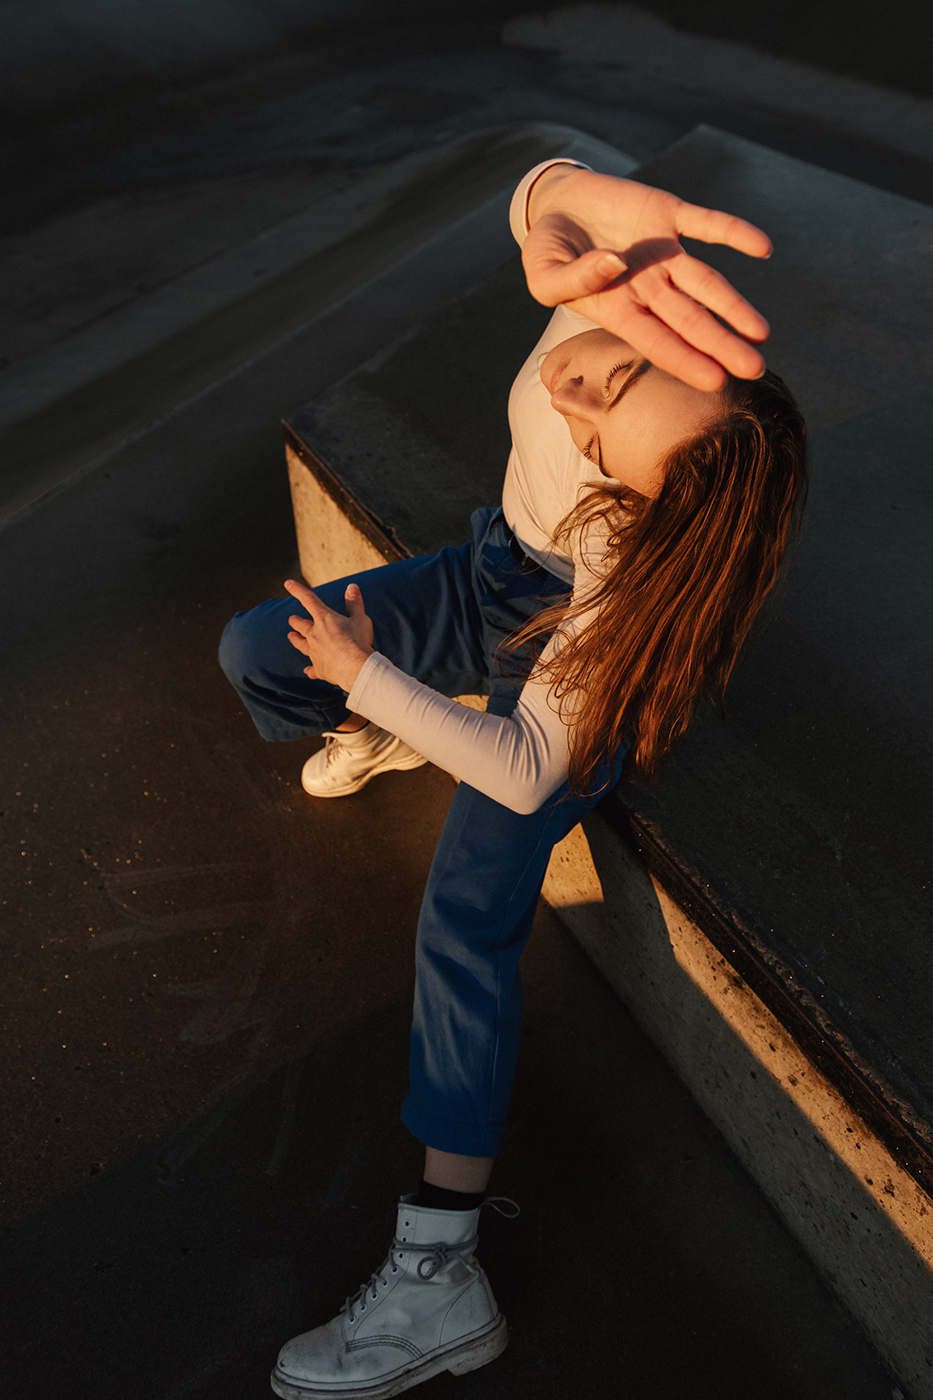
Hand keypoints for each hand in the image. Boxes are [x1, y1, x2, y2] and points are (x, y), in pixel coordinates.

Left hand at [285, 578, 373, 691]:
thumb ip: (354, 603)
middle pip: (300, 625)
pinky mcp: (319, 668)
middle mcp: (314, 635)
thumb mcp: (360, 619)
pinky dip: (309, 669)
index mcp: (324, 619)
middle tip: (292, 619)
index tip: (287, 583)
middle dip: (295, 621)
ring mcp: (314, 652)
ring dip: (295, 639)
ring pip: (300, 644)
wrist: (356, 669)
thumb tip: (352, 587)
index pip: (308, 600)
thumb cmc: (359, 641)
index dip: (297, 590)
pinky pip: (311, 669)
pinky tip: (307, 671)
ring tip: (291, 636)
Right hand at [523, 166, 772, 390]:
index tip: (715, 381)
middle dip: (721, 345)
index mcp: (618, 309)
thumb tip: (615, 264)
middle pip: (691, 321)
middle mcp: (647, 287)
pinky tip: (763, 248)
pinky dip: (735, 232)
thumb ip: (571, 280)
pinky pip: (708, 224)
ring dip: (734, 306)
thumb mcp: (542, 274)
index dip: (685, 361)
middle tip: (754, 369)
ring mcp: (661, 251)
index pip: (657, 342)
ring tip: (761, 333)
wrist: (557, 203)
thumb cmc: (547, 249)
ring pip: (705, 283)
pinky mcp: (669, 213)